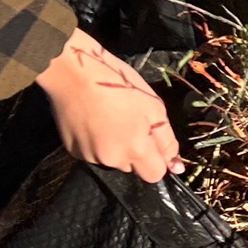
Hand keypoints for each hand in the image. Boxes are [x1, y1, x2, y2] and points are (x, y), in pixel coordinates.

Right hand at [37, 30, 180, 182]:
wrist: (71, 73)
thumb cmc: (118, 84)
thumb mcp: (153, 106)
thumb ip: (166, 140)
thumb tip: (176, 167)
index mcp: (135, 150)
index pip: (154, 174)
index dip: (157, 159)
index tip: (152, 140)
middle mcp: (112, 160)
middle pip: (132, 168)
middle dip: (135, 151)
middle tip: (129, 122)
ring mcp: (90, 157)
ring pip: (112, 160)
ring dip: (115, 147)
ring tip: (108, 118)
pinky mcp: (73, 151)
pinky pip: (93, 153)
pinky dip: (97, 143)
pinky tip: (92, 121)